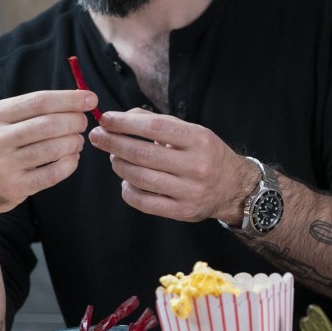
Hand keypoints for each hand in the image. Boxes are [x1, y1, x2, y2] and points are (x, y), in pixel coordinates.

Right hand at [0, 90, 96, 216]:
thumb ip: (31, 110)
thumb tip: (78, 98)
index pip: (39, 101)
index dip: (70, 99)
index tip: (90, 98)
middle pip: (50, 124)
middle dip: (75, 121)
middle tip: (82, 123)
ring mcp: (2, 165)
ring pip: (54, 148)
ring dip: (74, 143)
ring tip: (76, 142)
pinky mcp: (12, 188)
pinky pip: (53, 173)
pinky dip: (70, 164)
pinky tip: (71, 159)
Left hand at [88, 109, 251, 222]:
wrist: (234, 187)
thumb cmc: (206, 154)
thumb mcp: (192, 132)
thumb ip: (158, 123)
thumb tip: (121, 119)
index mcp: (200, 140)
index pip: (156, 128)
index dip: (126, 123)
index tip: (106, 119)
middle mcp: (197, 166)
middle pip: (144, 154)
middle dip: (114, 143)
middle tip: (97, 137)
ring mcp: (190, 191)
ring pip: (140, 178)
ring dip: (119, 165)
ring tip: (113, 157)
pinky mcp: (182, 211)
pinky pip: (144, 202)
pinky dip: (128, 189)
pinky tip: (127, 179)